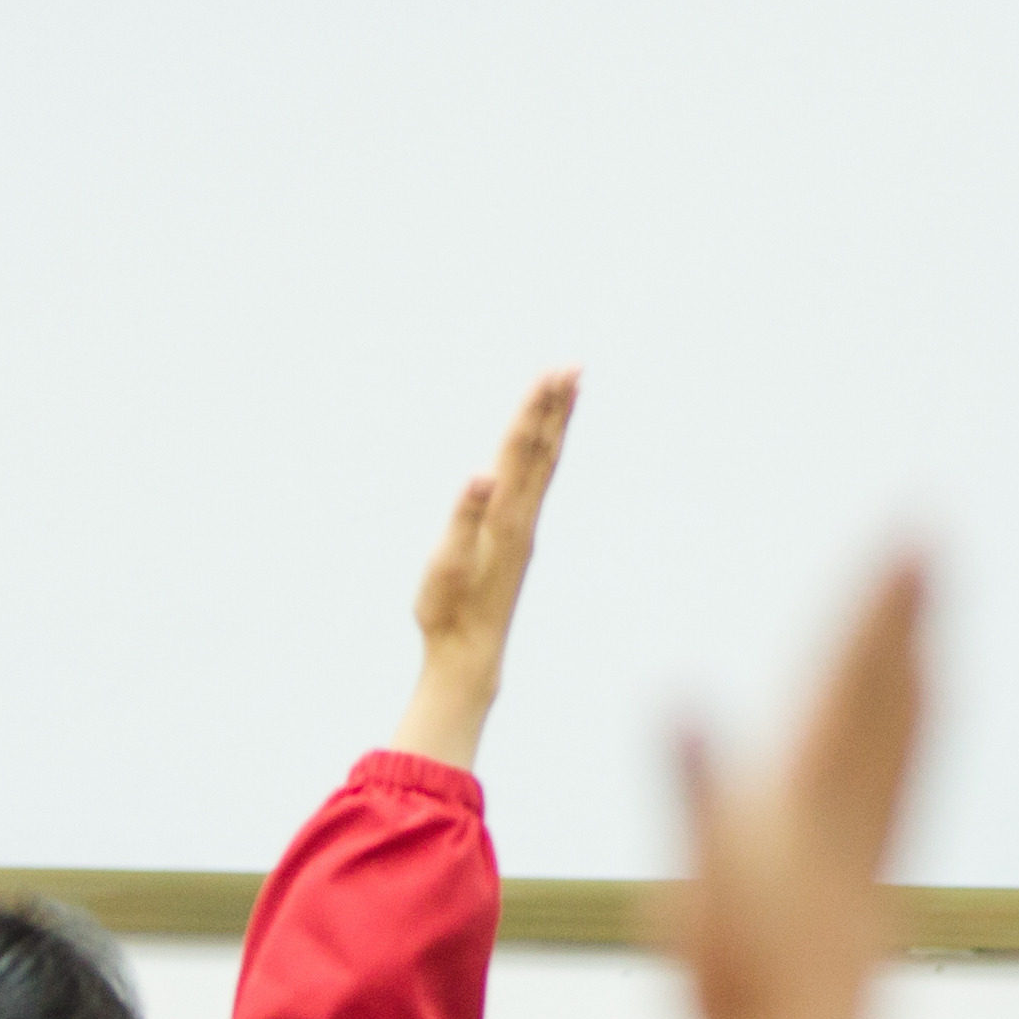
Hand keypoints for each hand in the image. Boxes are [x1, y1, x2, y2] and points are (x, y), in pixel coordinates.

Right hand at [392, 371, 580, 769]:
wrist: (470, 655)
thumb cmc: (448, 611)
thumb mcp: (445, 564)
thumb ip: (463, 516)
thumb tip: (482, 475)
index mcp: (505, 515)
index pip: (521, 449)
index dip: (534, 408)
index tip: (551, 371)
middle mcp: (523, 516)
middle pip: (541, 449)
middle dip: (554, 404)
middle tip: (573, 363)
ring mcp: (525, 527)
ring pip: (545, 464)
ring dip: (556, 424)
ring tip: (571, 389)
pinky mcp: (519, 539)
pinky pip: (538, 483)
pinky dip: (546, 454)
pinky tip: (548, 445)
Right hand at [671, 556, 926, 1018]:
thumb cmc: (738, 990)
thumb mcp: (697, 887)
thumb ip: (695, 791)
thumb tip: (683, 705)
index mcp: (807, 799)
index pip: (845, 678)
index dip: (874, 604)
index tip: (906, 539)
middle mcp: (854, 810)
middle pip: (888, 690)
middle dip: (907, 610)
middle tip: (936, 536)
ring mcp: (872, 844)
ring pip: (910, 734)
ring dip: (921, 663)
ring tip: (938, 612)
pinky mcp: (879, 878)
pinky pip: (912, 783)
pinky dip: (923, 736)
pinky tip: (928, 723)